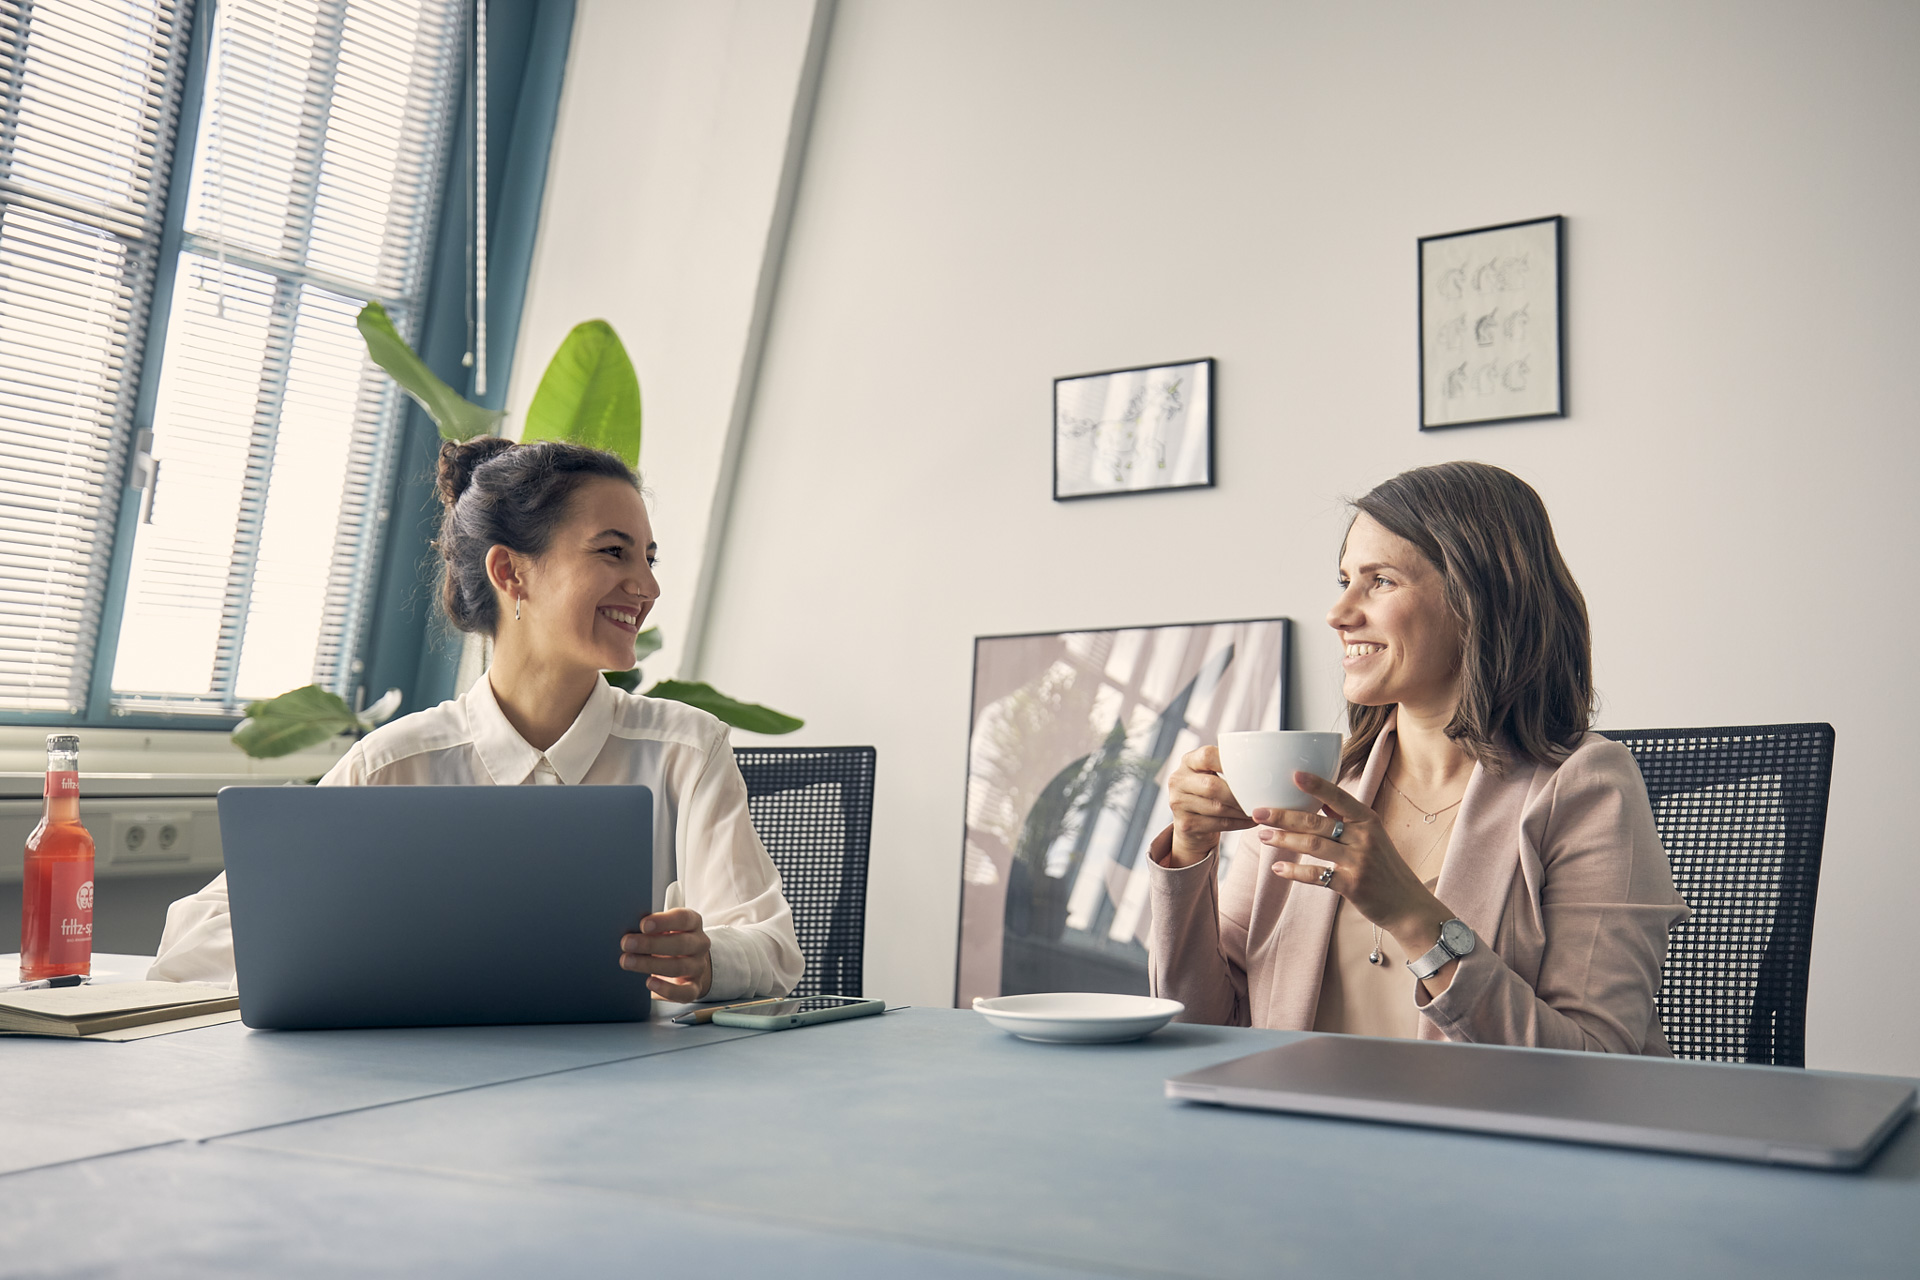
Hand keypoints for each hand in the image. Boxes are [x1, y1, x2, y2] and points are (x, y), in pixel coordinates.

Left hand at [620, 908, 712, 1000]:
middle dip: (651, 944)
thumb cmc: (667, 940)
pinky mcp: (694, 987)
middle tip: (626, 943)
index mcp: (693, 923)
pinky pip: (684, 992)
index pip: (683, 919)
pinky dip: (667, 989)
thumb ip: (651, 926)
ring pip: (679, 967)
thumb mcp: (662, 928)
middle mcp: (699, 944)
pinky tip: (649, 983)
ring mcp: (698, 967)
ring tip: (627, 962)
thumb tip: (628, 928)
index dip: (664, 921)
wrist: (685, 964)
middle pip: (680, 943)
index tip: (643, 924)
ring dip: (650, 965)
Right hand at [1161, 745, 1255, 867]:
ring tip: (1259, 810)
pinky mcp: (1185, 824)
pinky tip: (1251, 821)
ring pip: (1217, 808)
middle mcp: (1178, 780)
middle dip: (1239, 794)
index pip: (1207, 756)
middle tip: (1259, 797)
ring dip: (1242, 811)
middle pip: (1212, 786)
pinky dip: (1239, 823)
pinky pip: (1218, 824)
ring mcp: (1178, 803)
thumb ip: (1229, 766)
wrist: (1192, 824)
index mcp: (1188, 761)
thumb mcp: (1212, 774)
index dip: (1229, 762)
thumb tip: (1265, 764)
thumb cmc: (1210, 794)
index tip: (1251, 770)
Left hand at [1255, 771, 1454, 980]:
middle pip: (1317, 822)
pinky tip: (1278, 868)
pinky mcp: (1352, 885)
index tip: (1293, 774)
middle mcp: (1364, 837)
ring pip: (1313, 845)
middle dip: (1284, 816)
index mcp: (1368, 820)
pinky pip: (1318, 875)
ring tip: (1263, 837)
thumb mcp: (1372, 836)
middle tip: (1258, 812)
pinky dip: (1295, 872)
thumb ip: (1347, 818)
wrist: (1407, 905)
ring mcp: (1358, 861)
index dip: (1316, 785)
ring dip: (1284, 840)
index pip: (1339, 797)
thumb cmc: (1384, 867)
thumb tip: (1320, 797)